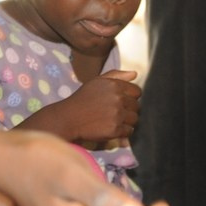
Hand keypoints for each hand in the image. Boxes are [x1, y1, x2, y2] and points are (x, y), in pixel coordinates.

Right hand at [24, 70, 140, 145]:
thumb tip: (135, 73)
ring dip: (126, 121)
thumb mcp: (97, 82)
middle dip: (128, 110)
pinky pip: (129, 131)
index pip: (137, 92)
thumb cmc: (82, 99)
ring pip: (134, 119)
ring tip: (112, 120)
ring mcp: (117, 115)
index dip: (130, 97)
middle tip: (114, 113)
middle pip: (136, 106)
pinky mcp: (115, 129)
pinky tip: (111, 128)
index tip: (120, 102)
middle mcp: (118, 99)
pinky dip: (122, 132)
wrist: (69, 118)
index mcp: (115, 85)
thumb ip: (116, 75)